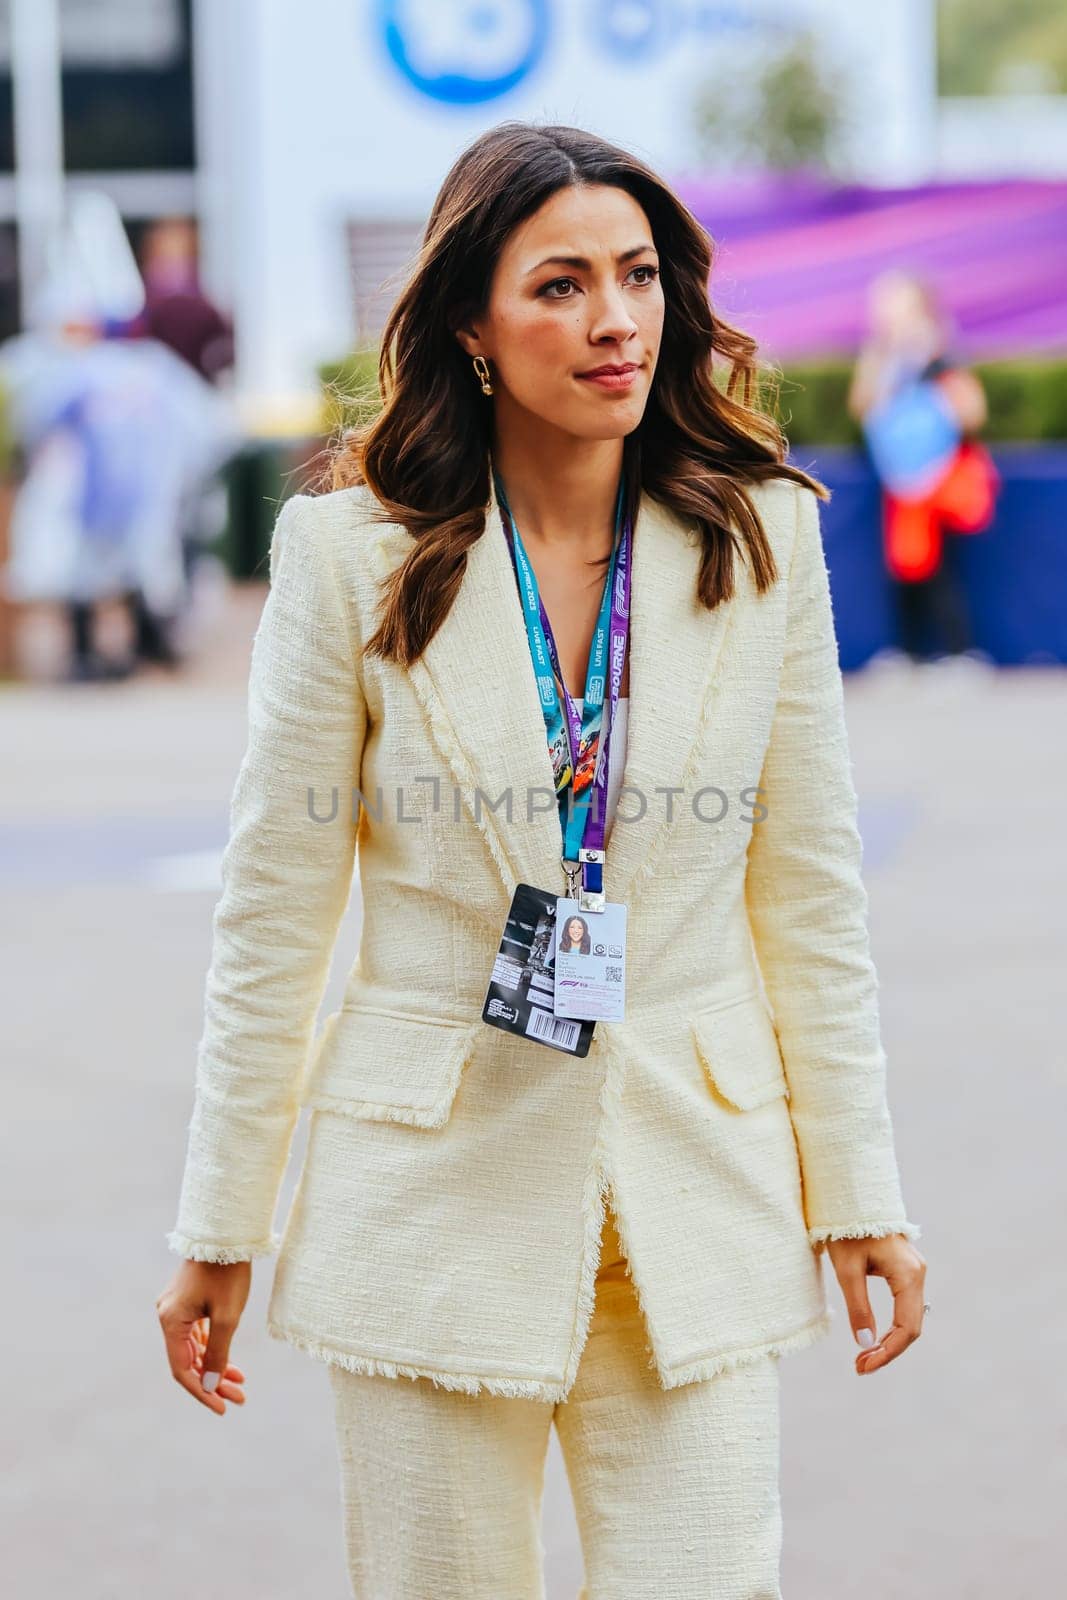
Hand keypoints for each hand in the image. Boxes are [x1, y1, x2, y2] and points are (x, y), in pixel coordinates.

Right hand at [156, 1259, 251, 1413]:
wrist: (226, 1232)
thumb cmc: (228, 1272)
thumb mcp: (227, 1316)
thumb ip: (218, 1353)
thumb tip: (210, 1386)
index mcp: (171, 1321)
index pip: (183, 1369)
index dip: (202, 1392)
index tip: (223, 1408)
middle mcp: (168, 1316)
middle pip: (188, 1361)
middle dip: (213, 1382)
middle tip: (239, 1398)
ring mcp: (176, 1308)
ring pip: (193, 1349)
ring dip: (214, 1367)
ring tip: (239, 1384)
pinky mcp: (187, 1301)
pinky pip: (197, 1334)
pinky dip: (212, 1349)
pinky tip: (230, 1363)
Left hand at [825, 1234, 926, 1375]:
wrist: (851, 1198)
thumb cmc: (846, 1229)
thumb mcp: (846, 1270)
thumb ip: (858, 1307)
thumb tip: (865, 1344)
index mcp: (908, 1274)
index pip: (906, 1327)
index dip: (887, 1352)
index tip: (863, 1366)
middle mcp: (918, 1274)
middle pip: (911, 1327)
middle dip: (887, 1351)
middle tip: (860, 1367)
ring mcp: (914, 1273)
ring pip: (909, 1319)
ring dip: (889, 1342)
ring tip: (863, 1358)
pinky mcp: (906, 1272)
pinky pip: (904, 1308)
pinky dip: (891, 1328)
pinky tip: (874, 1340)